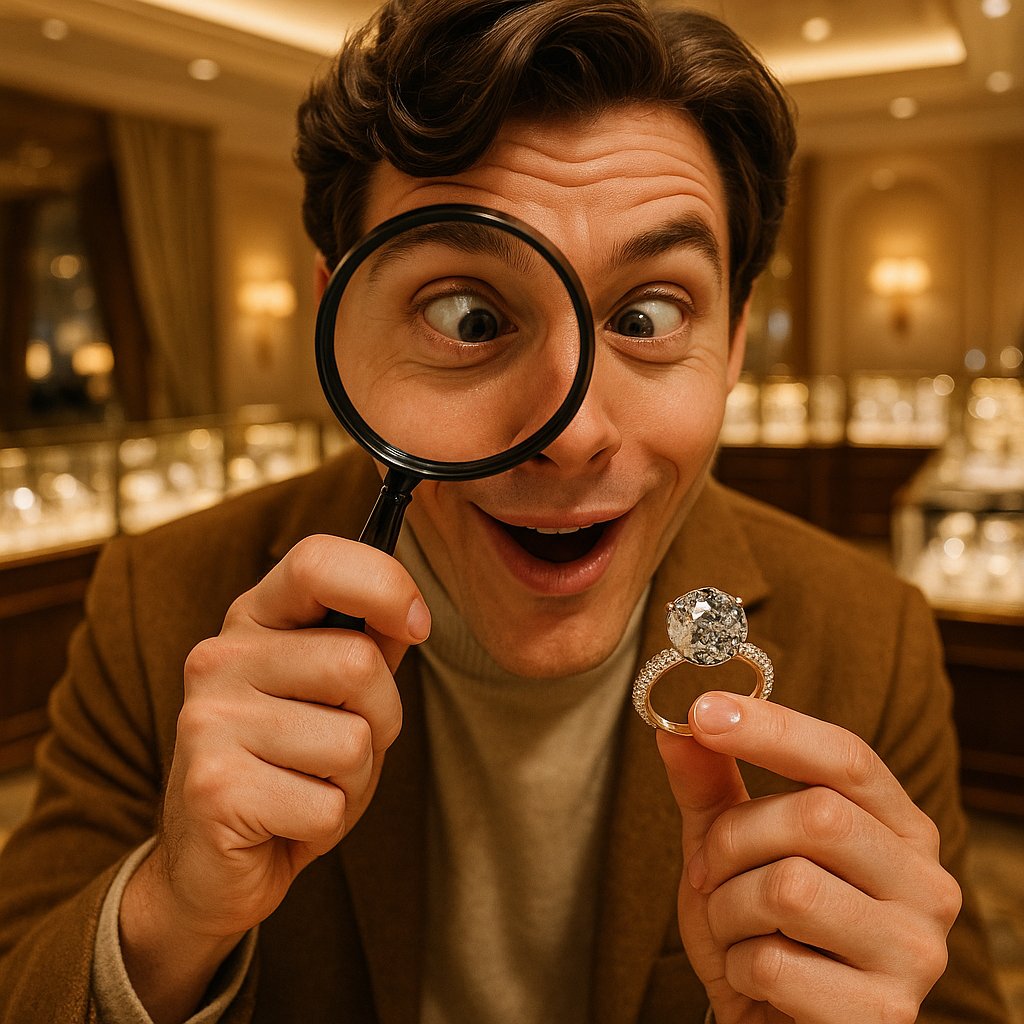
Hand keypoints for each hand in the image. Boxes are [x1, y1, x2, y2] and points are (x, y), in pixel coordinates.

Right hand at [120, 534, 429, 1022]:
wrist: (212, 866)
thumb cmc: (290, 766)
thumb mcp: (333, 694)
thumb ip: (366, 645)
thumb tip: (409, 612)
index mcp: (253, 620)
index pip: (317, 562)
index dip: (384, 584)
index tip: (417, 624)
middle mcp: (220, 658)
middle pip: (358, 663)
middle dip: (380, 717)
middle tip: (340, 748)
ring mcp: (209, 722)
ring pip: (352, 742)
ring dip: (354, 779)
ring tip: (308, 786)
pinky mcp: (214, 790)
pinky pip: (327, 806)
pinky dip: (326, 823)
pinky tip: (285, 822)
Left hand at [657, 692, 960, 1023]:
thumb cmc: (762, 929)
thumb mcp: (728, 847)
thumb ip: (710, 785)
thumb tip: (677, 728)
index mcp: (897, 827)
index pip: (846, 756)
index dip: (773, 728)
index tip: (703, 712)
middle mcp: (926, 882)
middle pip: (816, 815)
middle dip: (732, 840)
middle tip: (706, 872)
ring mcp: (914, 952)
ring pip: (790, 888)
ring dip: (728, 908)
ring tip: (736, 929)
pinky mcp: (885, 1014)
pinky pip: (775, 963)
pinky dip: (739, 966)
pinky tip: (757, 979)